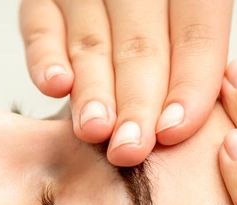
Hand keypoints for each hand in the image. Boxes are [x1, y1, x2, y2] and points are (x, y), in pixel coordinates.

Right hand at [19, 0, 233, 165]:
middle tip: (131, 147)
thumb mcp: (188, 26)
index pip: (196, 35)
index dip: (188, 85)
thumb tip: (190, 124)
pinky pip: (40, 25)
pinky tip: (56, 86)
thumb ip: (195, 60)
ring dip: (94, 90)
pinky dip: (46, 58)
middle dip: (137, 102)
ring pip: (92, 42)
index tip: (174, 131)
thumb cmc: (160, 24)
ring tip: (95, 128)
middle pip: (141, 45)